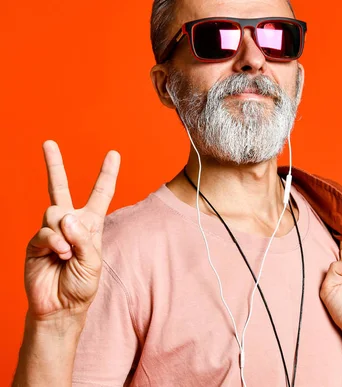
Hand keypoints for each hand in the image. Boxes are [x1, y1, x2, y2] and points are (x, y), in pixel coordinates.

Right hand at [24, 140, 119, 321]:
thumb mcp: (94, 262)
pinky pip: (44, 231)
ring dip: (64, 232)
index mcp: (91, 225)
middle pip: (61, 188)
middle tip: (48, 143)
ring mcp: (51, 232)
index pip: (100, 194)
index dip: (107, 174)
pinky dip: (54, 242)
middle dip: (54, 165)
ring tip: (68, 254)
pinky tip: (60, 255)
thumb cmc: (82, 286)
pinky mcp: (35, 243)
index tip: (113, 154)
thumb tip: (65, 216)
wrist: (61, 308)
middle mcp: (70, 223)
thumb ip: (84, 239)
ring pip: (54, 211)